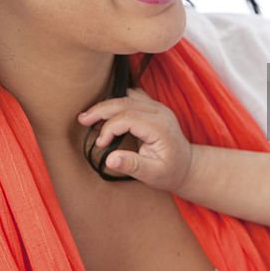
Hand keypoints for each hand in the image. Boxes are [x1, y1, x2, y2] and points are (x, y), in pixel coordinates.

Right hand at [78, 88, 192, 192]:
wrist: (187, 166)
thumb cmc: (170, 172)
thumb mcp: (153, 175)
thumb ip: (132, 165)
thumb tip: (109, 159)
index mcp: (160, 126)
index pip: (128, 118)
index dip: (109, 128)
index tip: (101, 144)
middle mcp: (159, 111)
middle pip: (125, 101)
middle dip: (101, 110)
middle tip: (82, 119)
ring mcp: (157, 107)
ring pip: (127, 96)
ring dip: (107, 104)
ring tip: (89, 115)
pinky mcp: (153, 107)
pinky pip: (132, 96)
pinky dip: (116, 102)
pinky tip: (105, 111)